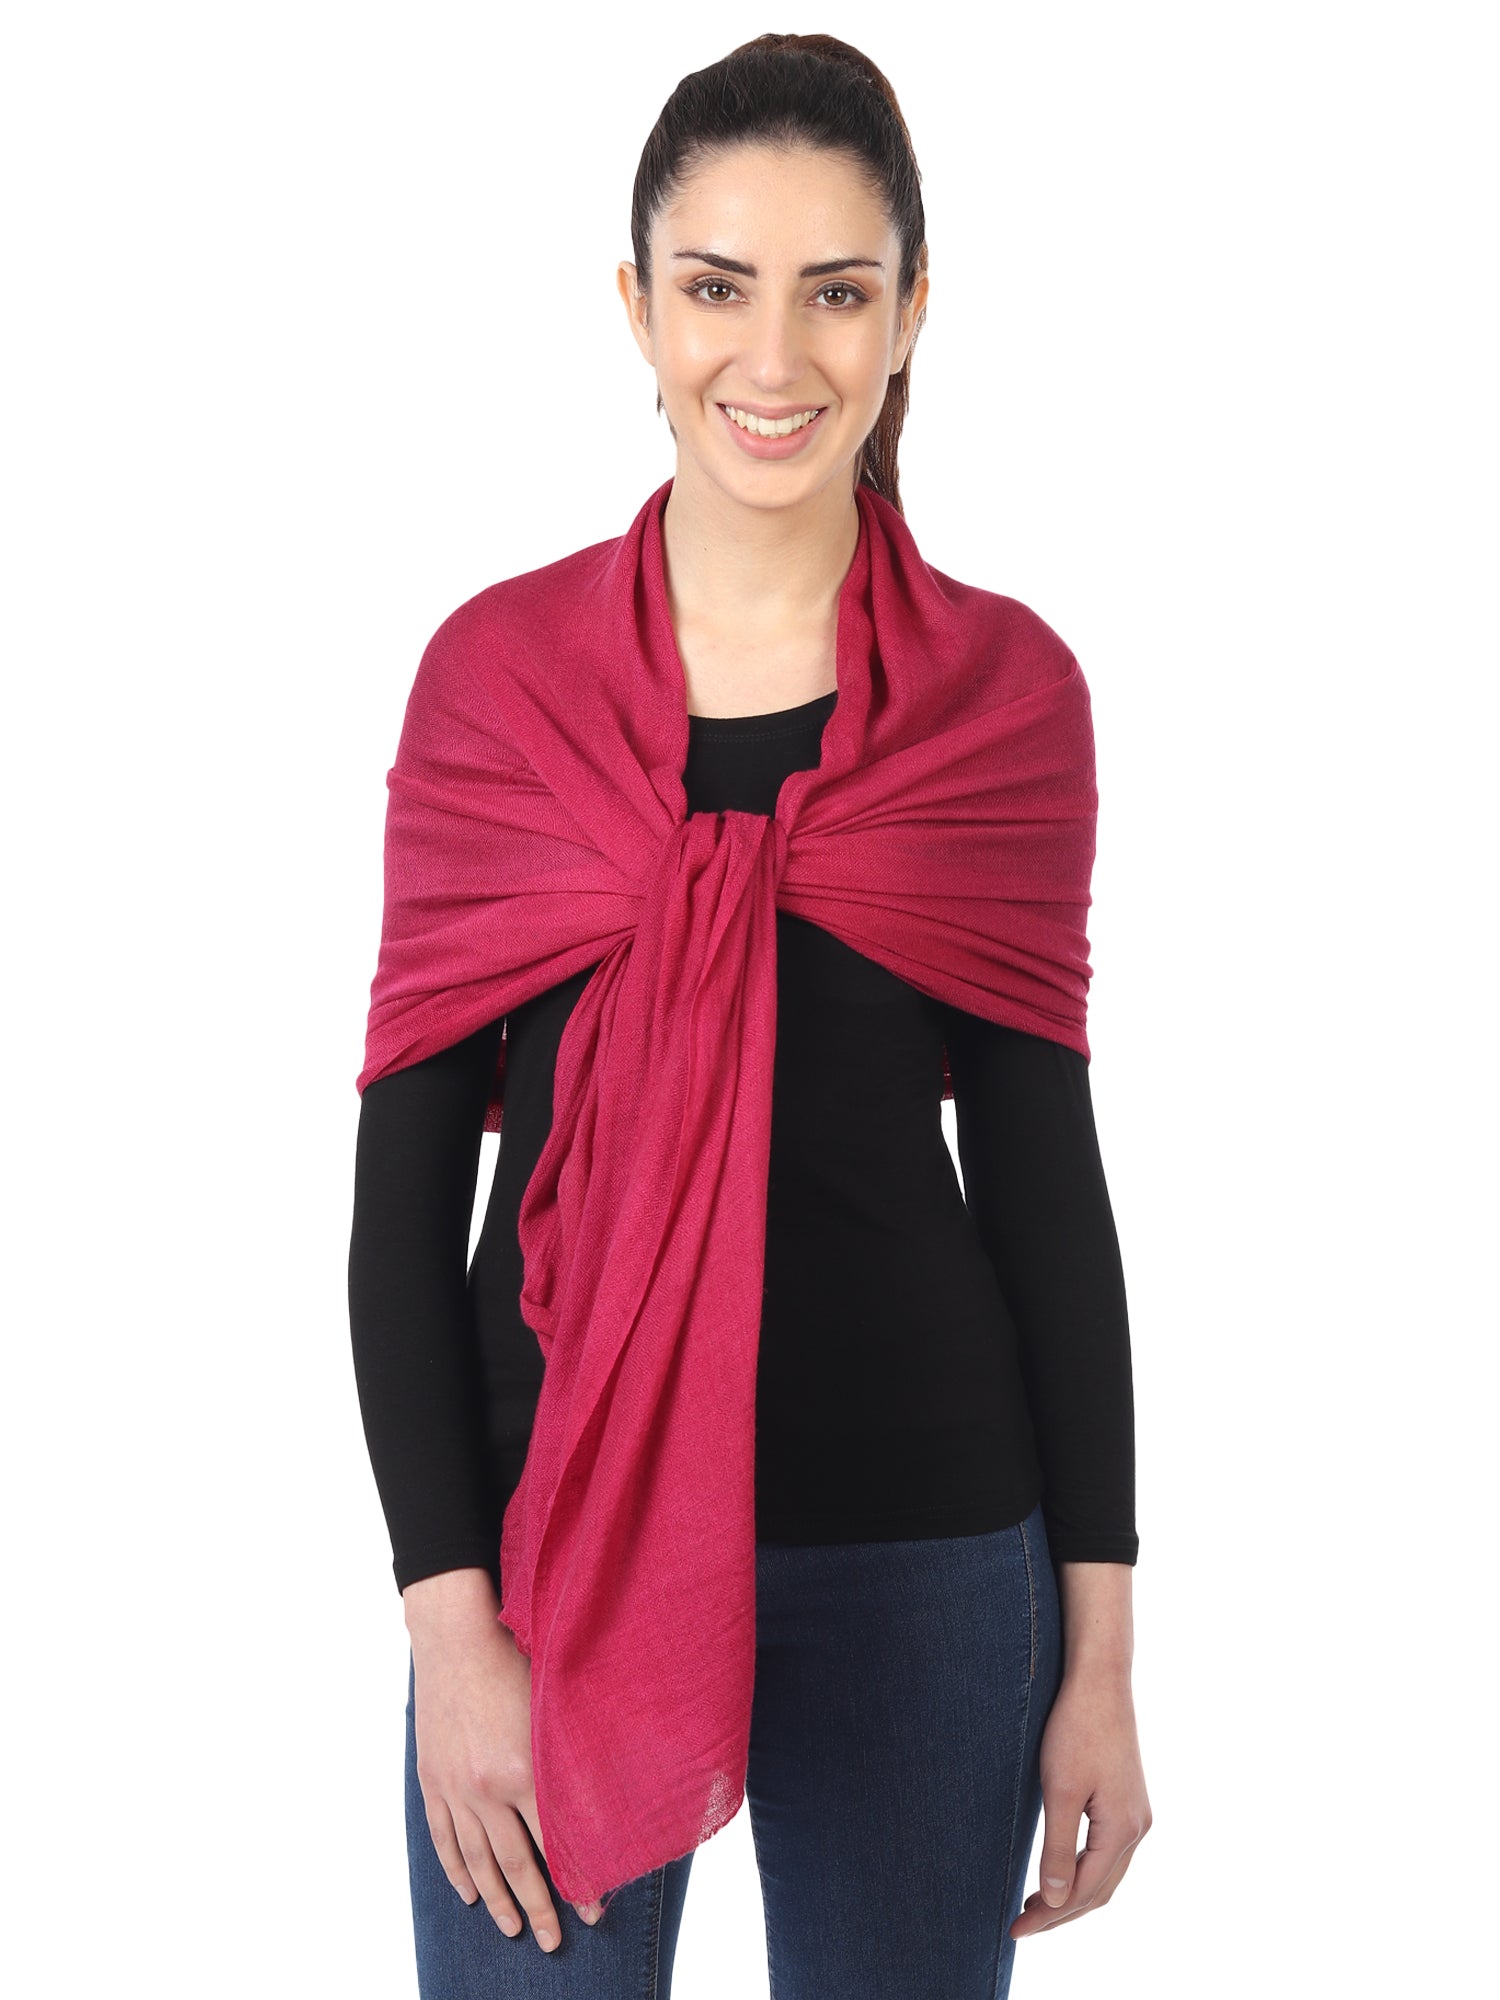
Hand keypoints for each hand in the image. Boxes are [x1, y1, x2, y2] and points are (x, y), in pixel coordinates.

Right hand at [404, 1571, 604, 1949]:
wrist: (454, 1637)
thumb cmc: (513, 1660)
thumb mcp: (552, 1709)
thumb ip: (572, 1757)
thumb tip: (605, 1796)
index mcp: (523, 1769)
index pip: (557, 1843)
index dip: (578, 1880)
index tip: (597, 1909)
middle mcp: (486, 1788)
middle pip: (516, 1864)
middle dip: (539, 1907)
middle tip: (554, 1941)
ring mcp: (455, 1788)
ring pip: (478, 1861)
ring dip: (498, 1900)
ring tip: (513, 1928)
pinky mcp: (433, 1780)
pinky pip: (444, 1838)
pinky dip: (457, 1871)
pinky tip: (469, 1894)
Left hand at [1009, 1667, 1151, 1939]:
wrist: (1100, 1680)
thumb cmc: (1076, 1729)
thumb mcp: (1059, 1791)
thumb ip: (1058, 1849)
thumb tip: (1056, 1901)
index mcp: (1122, 1830)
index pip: (1083, 1893)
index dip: (1049, 1917)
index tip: (1015, 1930)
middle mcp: (1138, 1828)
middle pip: (1100, 1891)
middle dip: (1061, 1913)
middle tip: (1021, 1926)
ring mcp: (1136, 1814)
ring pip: (1106, 1874)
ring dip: (1074, 1895)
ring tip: (1036, 1906)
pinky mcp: (1128, 1799)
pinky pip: (1108, 1852)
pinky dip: (1085, 1871)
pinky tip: (1062, 1870)